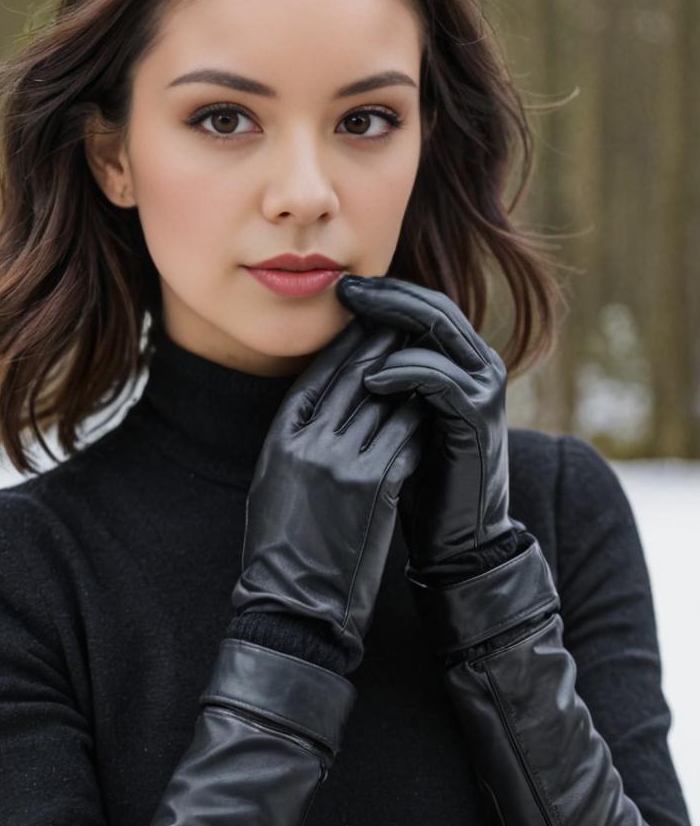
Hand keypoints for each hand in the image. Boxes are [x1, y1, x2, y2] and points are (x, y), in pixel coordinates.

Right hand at [231, 316, 426, 669]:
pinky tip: (431, 411)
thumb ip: (295, 434)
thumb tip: (325, 397)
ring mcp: (346, 464)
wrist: (293, 606)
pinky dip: (420, 421)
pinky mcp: (378, 489)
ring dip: (411, 380)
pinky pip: (409, 438)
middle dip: (385, 348)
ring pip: (390, 402)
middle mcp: (312, 442)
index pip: (321, 374)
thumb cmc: (279, 545)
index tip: (368, 326)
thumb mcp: (272, 479)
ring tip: (427, 361)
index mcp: (281, 436)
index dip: (348, 346)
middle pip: (358, 377)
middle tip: (406, 327)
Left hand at [335, 274, 515, 580]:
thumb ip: (386, 377)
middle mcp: (479, 364)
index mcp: (459, 360)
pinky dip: (403, 370)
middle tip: (344, 289)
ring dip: (391, 322)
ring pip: (438, 330)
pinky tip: (369, 378)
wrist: (455, 537)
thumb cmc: (418, 476)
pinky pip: (439, 376)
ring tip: (350, 319)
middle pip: (433, 306)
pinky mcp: (479, 415)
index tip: (341, 288)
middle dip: (385, 295)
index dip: (384, 293)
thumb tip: (342, 341)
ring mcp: (485, 388)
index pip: (423, 305)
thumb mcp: (397, 416)